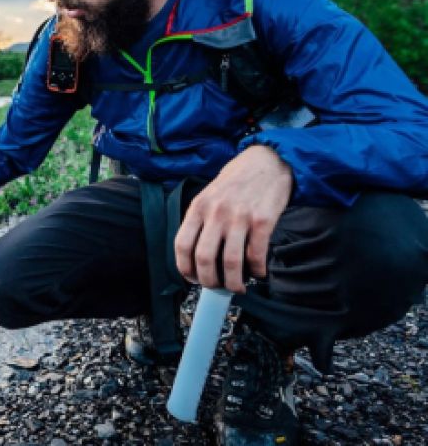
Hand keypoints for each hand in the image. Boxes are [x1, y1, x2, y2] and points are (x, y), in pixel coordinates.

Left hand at [174, 145, 292, 293]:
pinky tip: (257, 272)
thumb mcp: (209, 195)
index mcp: (198, 207)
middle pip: (204, 258)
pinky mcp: (263, 220)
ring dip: (233, 282)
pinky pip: (257, 254)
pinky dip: (256, 270)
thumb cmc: (236, 181)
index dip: (184, 267)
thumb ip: (201, 221)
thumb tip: (196, 256)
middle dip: (208, 280)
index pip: (182, 244)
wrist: (267, 161)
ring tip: (237, 286)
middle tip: (215, 287)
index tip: (191, 278)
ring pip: (231, 262)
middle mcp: (216, 213)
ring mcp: (239, 217)